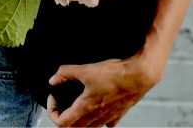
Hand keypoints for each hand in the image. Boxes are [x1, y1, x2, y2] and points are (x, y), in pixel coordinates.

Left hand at [46, 56, 160, 127]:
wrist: (140, 75)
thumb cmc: (116, 74)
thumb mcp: (86, 69)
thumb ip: (66, 73)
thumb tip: (53, 79)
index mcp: (86, 108)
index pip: (61, 123)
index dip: (53, 112)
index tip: (53, 98)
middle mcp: (96, 117)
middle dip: (64, 117)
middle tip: (62, 102)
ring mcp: (109, 117)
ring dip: (80, 120)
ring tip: (77, 105)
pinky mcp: (119, 113)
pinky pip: (107, 123)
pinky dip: (99, 120)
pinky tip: (99, 108)